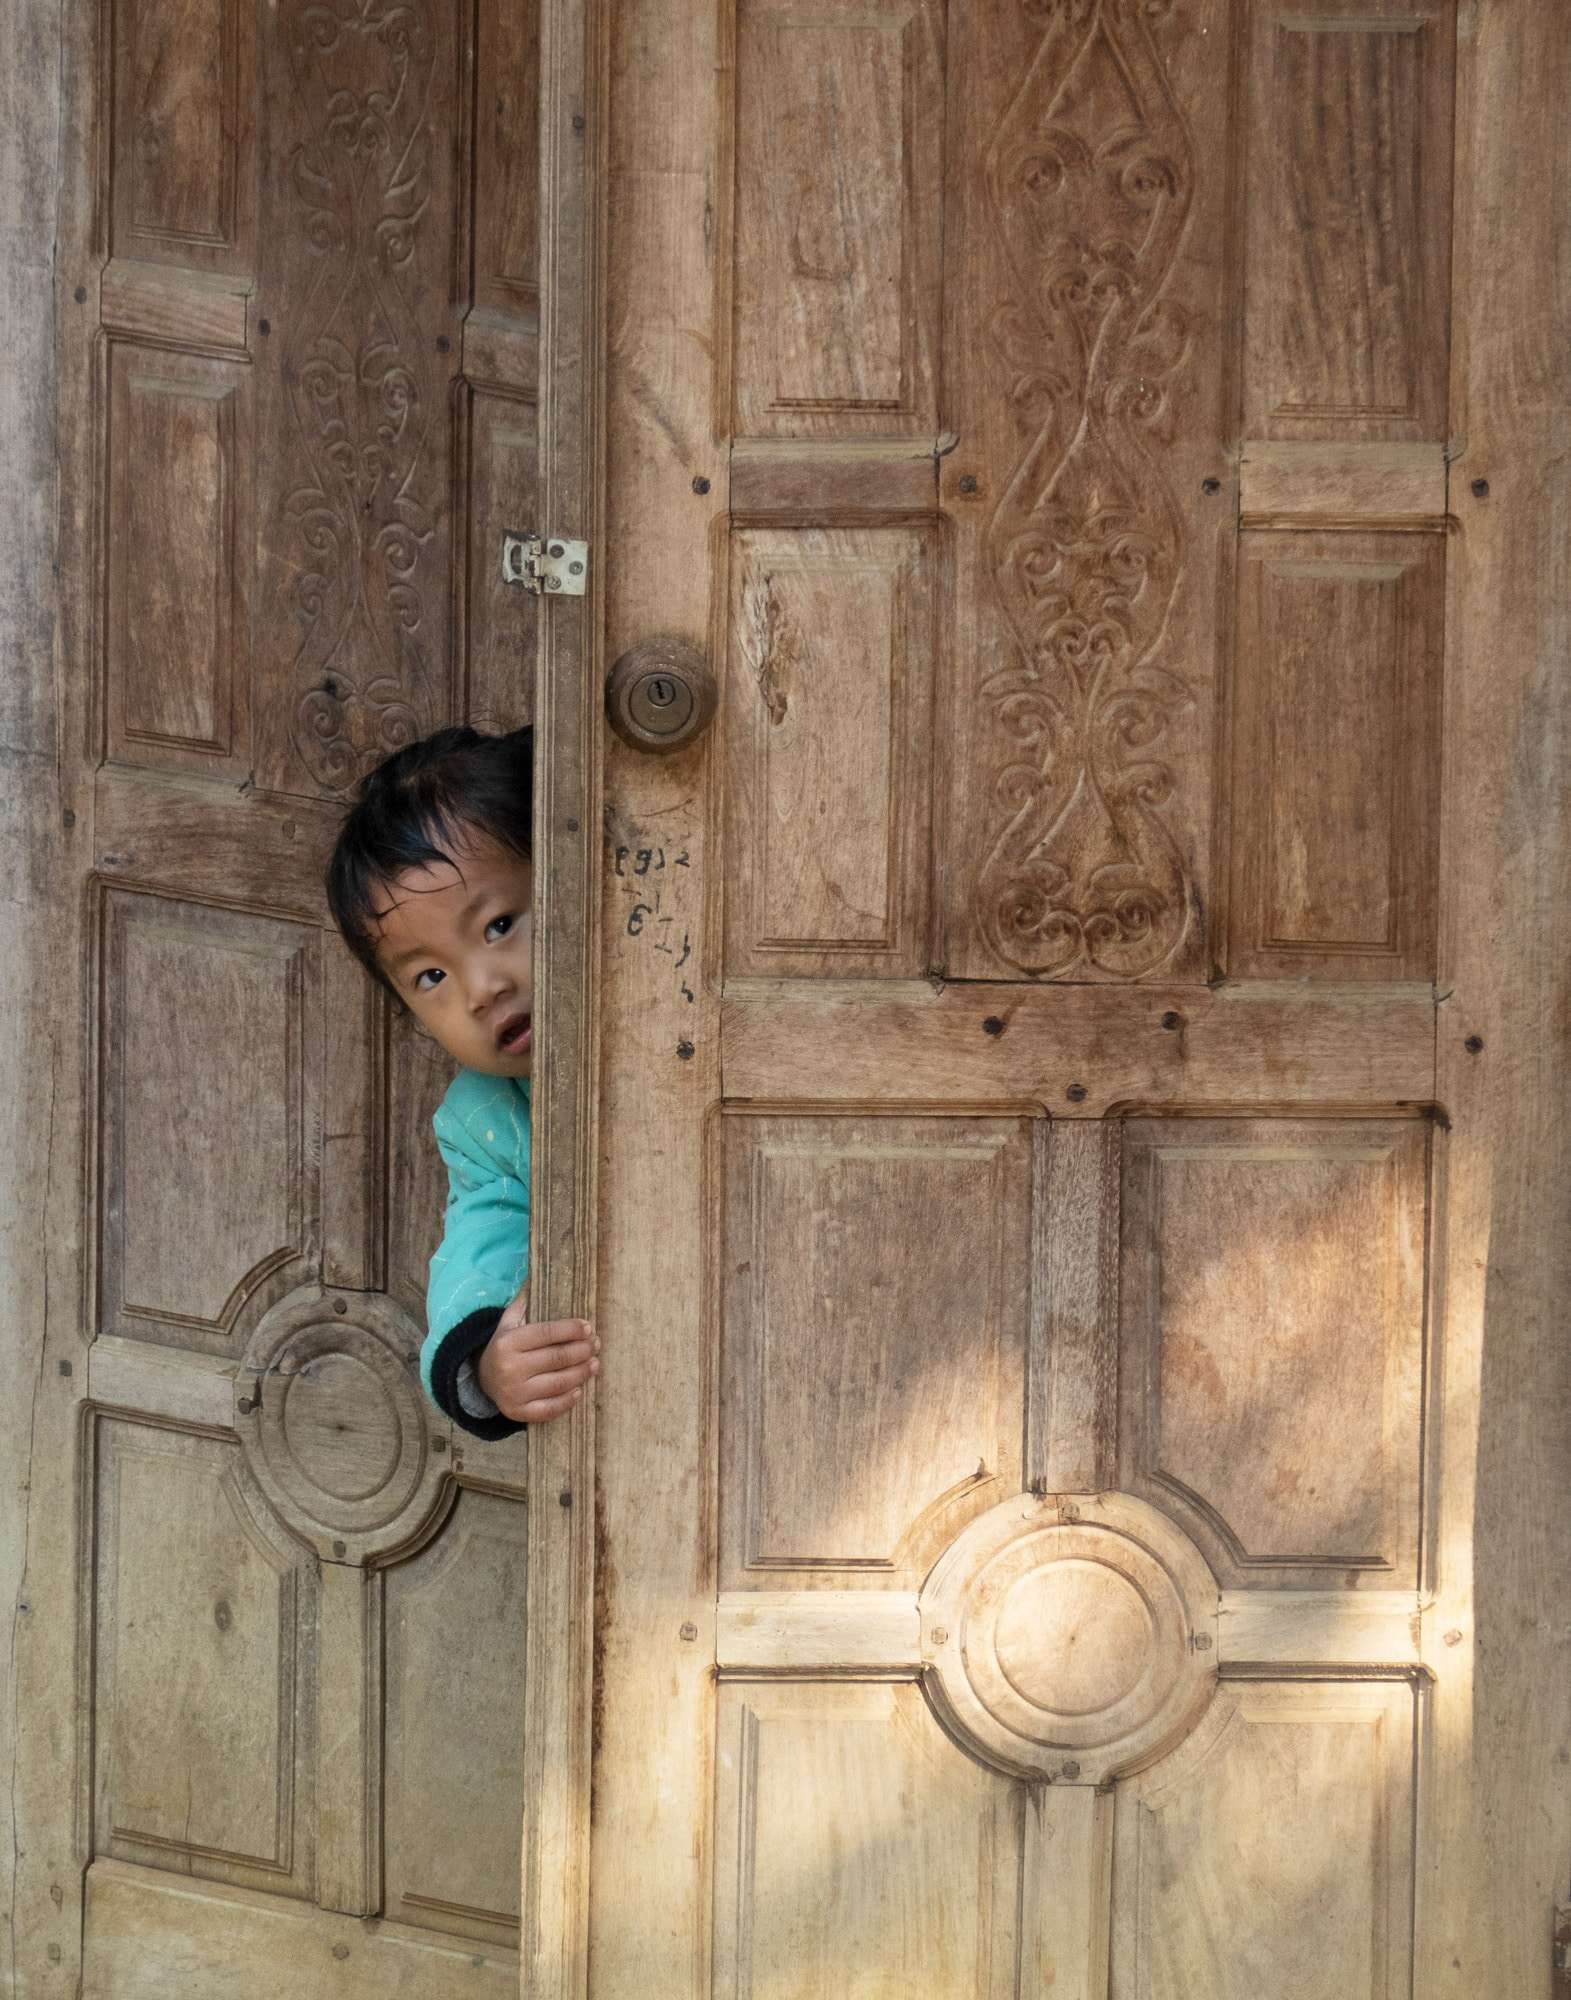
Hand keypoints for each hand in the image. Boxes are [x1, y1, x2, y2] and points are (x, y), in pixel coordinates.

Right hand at [475, 1287, 598, 1421]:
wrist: (482, 1379)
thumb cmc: (505, 1346)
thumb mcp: (508, 1321)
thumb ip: (524, 1301)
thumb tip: (538, 1275)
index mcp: (507, 1342)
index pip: (546, 1333)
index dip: (571, 1329)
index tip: (588, 1327)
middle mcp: (509, 1368)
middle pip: (557, 1358)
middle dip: (582, 1350)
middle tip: (596, 1344)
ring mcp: (514, 1393)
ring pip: (558, 1383)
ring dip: (582, 1373)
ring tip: (595, 1364)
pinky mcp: (518, 1412)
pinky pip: (549, 1409)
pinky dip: (567, 1401)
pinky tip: (580, 1390)